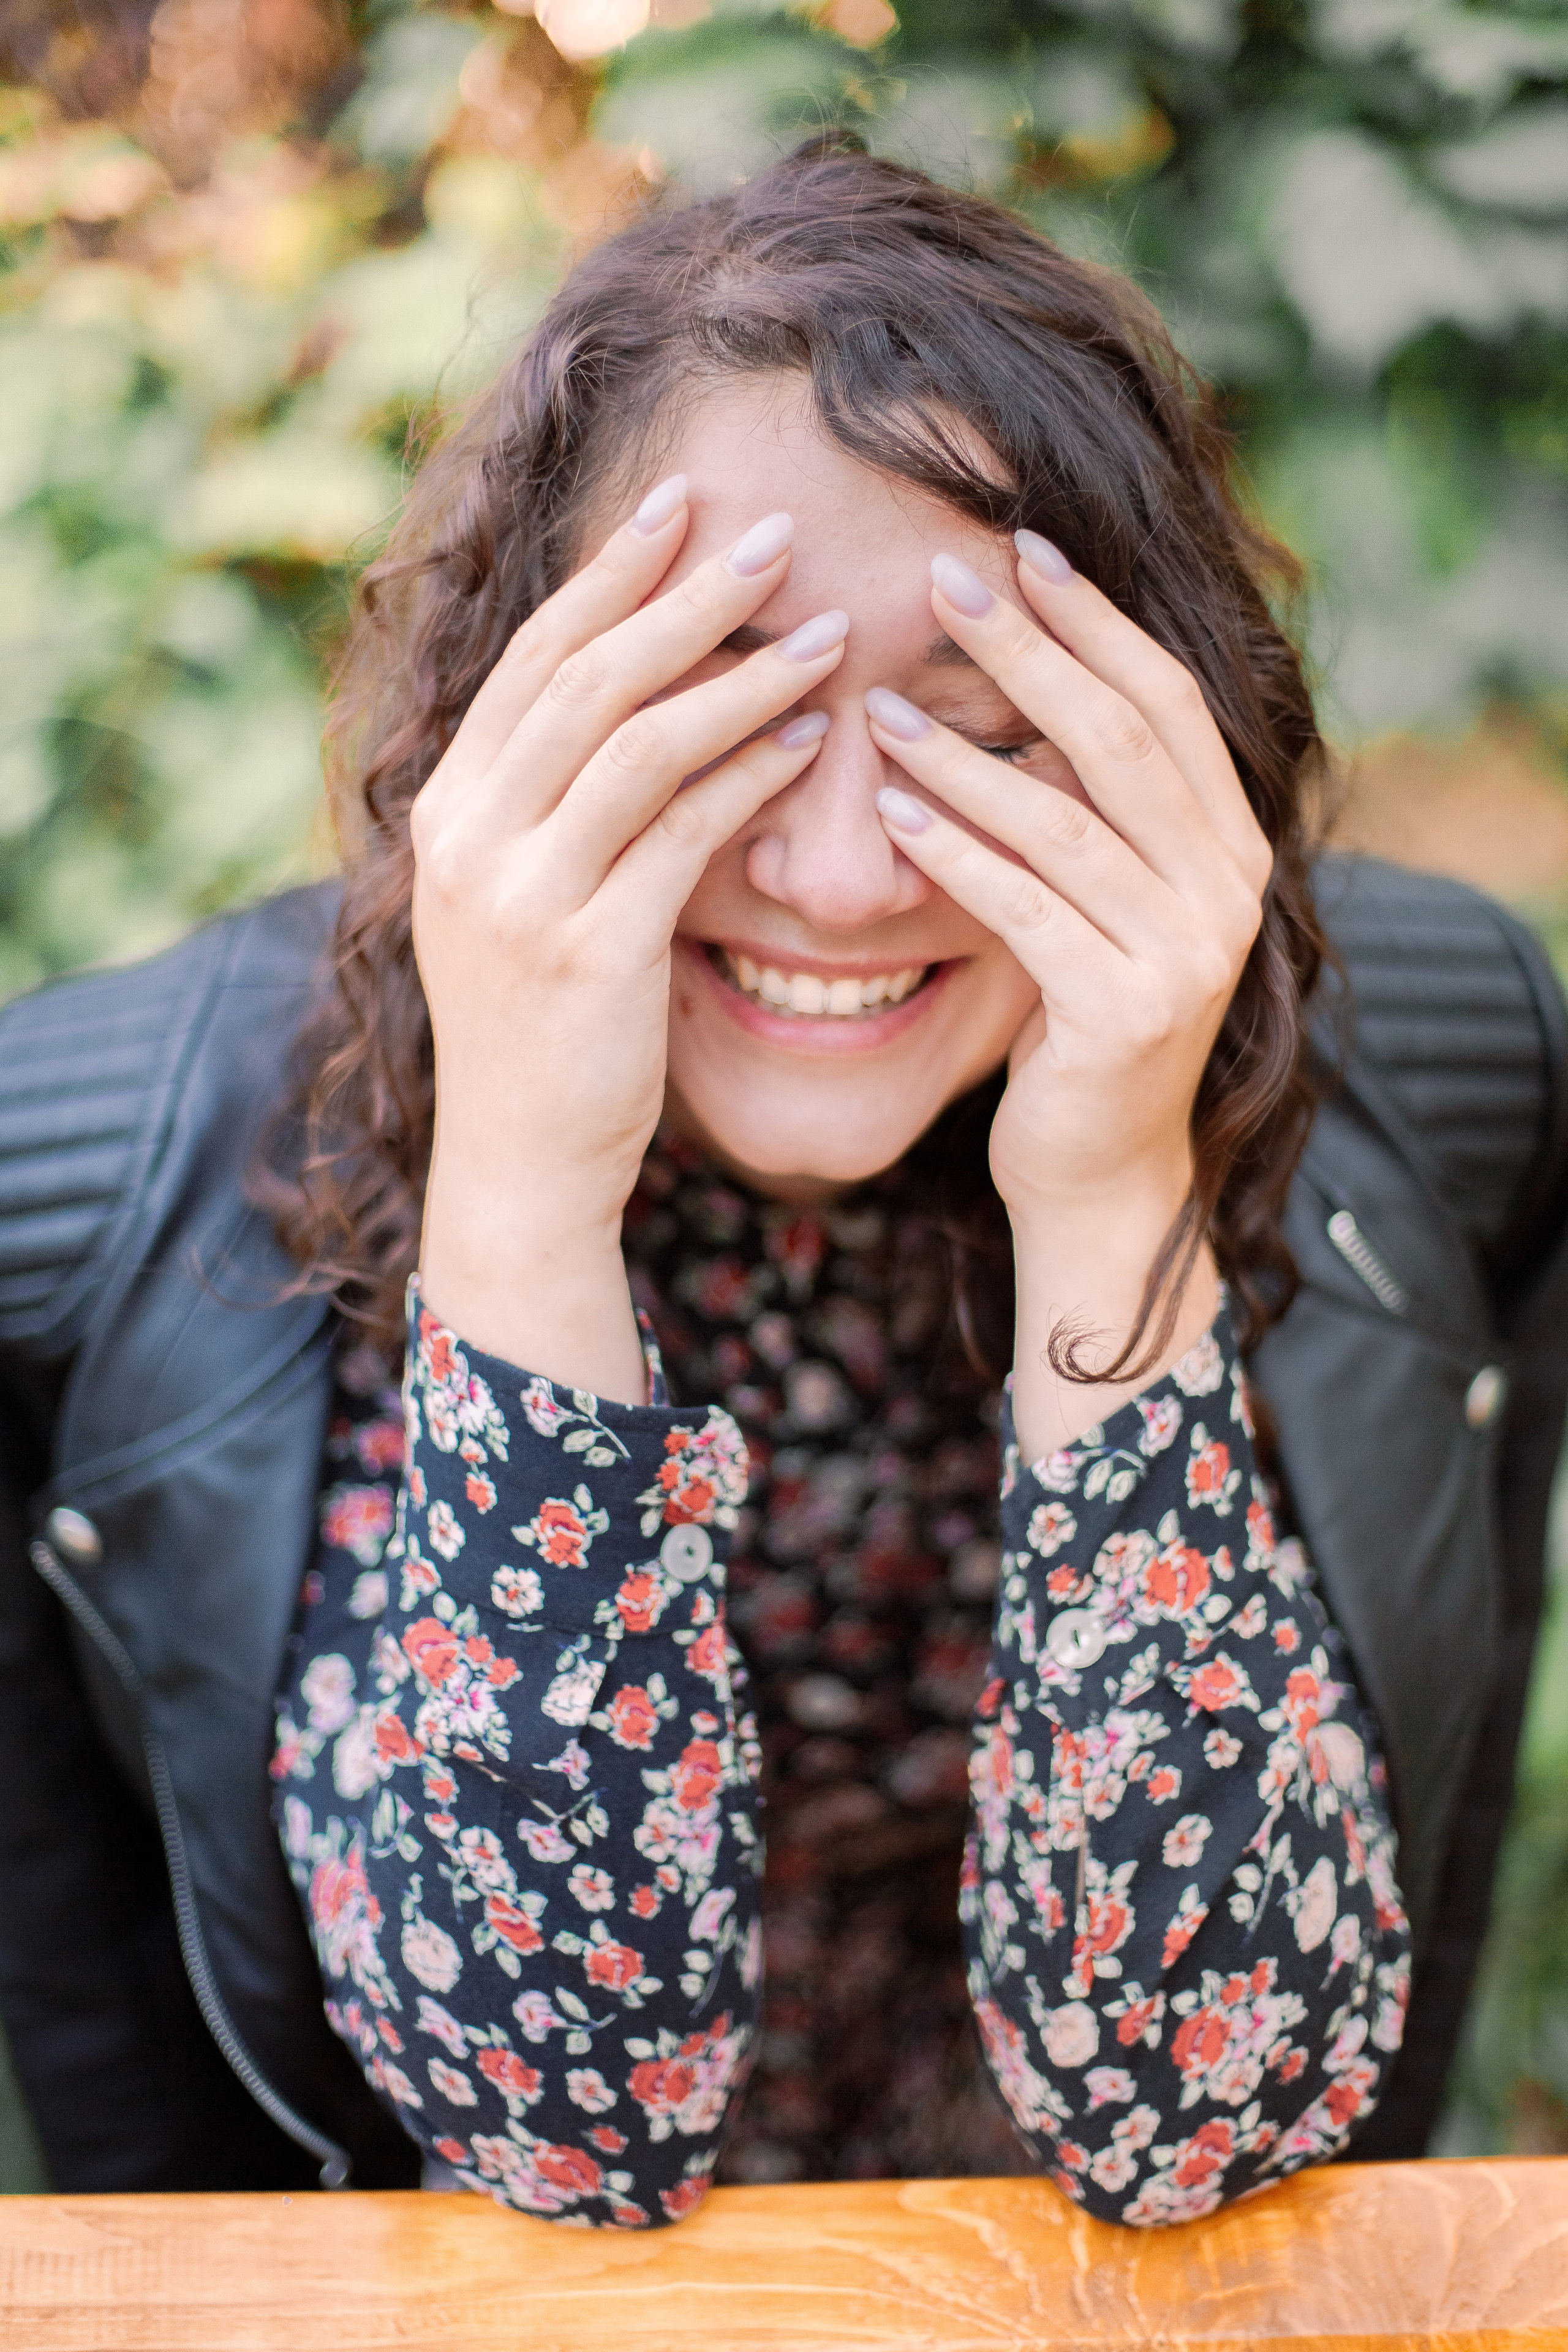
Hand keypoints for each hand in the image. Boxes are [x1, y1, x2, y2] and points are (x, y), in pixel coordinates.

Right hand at [412, 478, 846, 1397]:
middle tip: (775, 533)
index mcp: (447, 808)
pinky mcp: (590, 949)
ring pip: (640, 741)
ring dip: (741, 673)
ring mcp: (523, 891)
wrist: (519, 1161)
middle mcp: (469, 834)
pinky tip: (812, 740)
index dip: (611, 573)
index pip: (535, 658)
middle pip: (586, 675)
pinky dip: (752, 775)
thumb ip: (549, 802)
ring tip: (824, 627)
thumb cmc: (539, 1030)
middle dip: (683, 593)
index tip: (682, 504)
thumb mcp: (516, 898)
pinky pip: (684, 832)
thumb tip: (631, 698)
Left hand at [867, 536, 1269, 1453]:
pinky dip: (959, 856)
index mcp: (1230, 840)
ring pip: (1069, 820)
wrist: (1099, 1172)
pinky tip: (894, 815)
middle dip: (1032, 652)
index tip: (1019, 545)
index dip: (1095, 618)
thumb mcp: (1096, 896)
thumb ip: (1083, 804)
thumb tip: (1007, 680)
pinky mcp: (1125, 1013)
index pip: (1165, 699)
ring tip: (882, 707)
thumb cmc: (1081, 1023)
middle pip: (1123, 737)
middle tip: (943, 582)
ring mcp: (1186, 952)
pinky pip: (1029, 910)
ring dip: (968, 756)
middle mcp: (1229, 886)